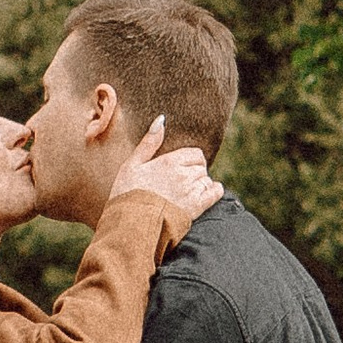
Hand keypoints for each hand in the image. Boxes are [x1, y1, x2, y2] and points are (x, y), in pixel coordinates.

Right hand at [106, 112, 221, 225]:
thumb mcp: (132, 164)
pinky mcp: (196, 208)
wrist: (130, 224)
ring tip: (186, 192)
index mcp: (170, 161)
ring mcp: (191, 191)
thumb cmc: (127, 194)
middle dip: (194, 172)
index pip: (195, 154)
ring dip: (200, 184)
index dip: (190, 160)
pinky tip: (203, 195)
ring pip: (206, 180)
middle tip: (181, 182)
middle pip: (201, 167)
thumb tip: (161, 119)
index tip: (181, 168)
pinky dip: (213, 192)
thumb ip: (149, 142)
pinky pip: (215, 193)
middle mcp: (184, 174)